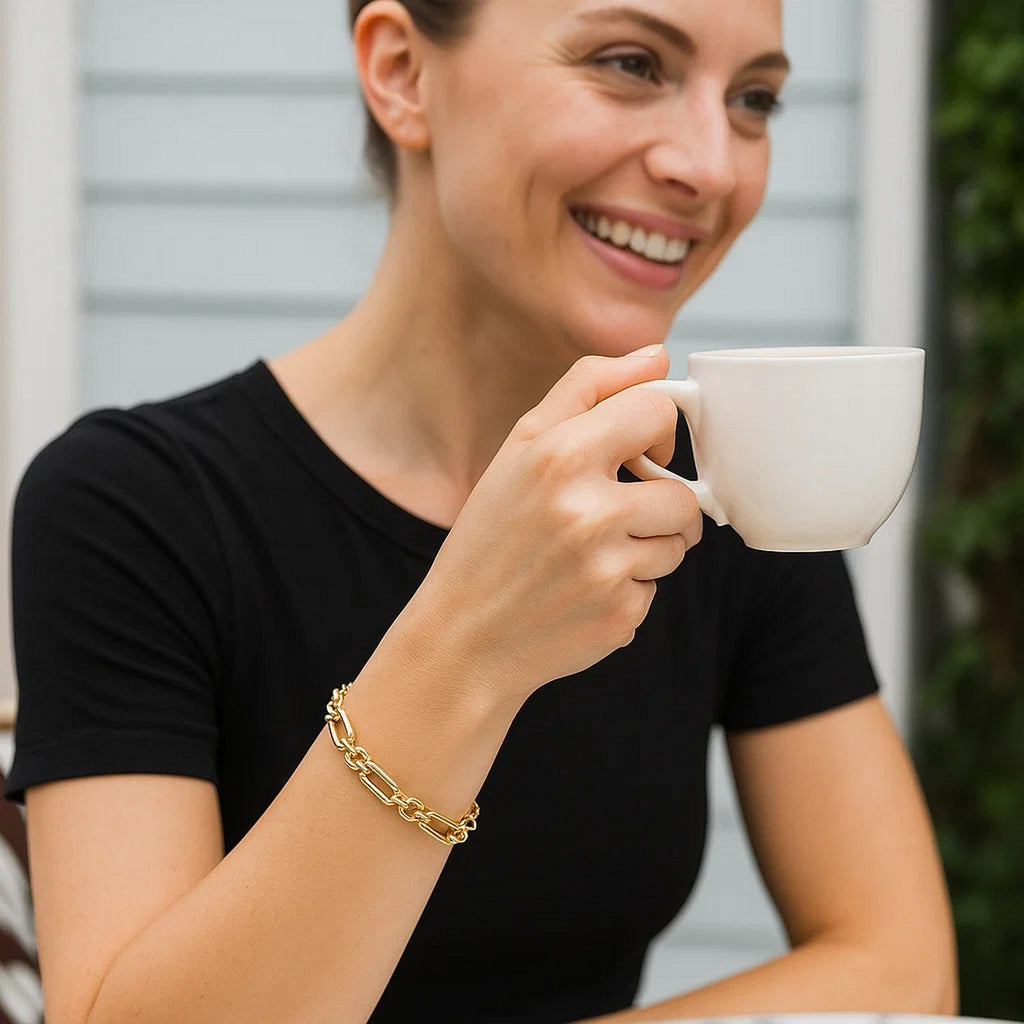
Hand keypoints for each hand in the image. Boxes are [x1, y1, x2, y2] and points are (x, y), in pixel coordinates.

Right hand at [399, 347, 702, 706]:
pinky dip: (629, 590)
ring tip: (593, 557)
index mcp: (558, 456)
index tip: (642, 455)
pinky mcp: (619, 616)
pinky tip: (584, 593)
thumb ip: (587, 389)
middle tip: (617, 517)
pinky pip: (656, 590)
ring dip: (650, 549)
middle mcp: (586, 512)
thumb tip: (657, 355)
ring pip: (679, 545)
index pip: (656, 411)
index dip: (657, 433)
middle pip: (683, 495)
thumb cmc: (490, 536)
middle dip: (662, 505)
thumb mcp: (519, 449)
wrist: (463, 635)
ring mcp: (606, 569)